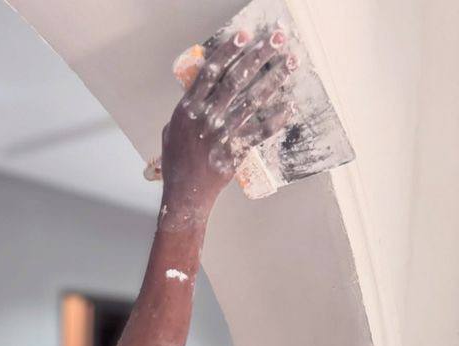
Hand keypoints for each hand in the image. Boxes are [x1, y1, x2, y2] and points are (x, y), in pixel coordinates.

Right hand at [160, 27, 297, 217]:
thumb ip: (185, 111)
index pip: (211, 72)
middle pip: (236, 79)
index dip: (229, 51)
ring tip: (290, 63)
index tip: (245, 36)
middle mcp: (206, 117)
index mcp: (188, 109)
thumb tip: (197, 95)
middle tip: (278, 40)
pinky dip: (277, 119)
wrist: (185, 194)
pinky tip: (290, 107)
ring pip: (253, 100)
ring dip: (274, 79)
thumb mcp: (171, 132)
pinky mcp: (236, 150)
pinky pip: (260, 131)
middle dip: (259, 56)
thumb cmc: (176, 164)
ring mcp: (222, 134)